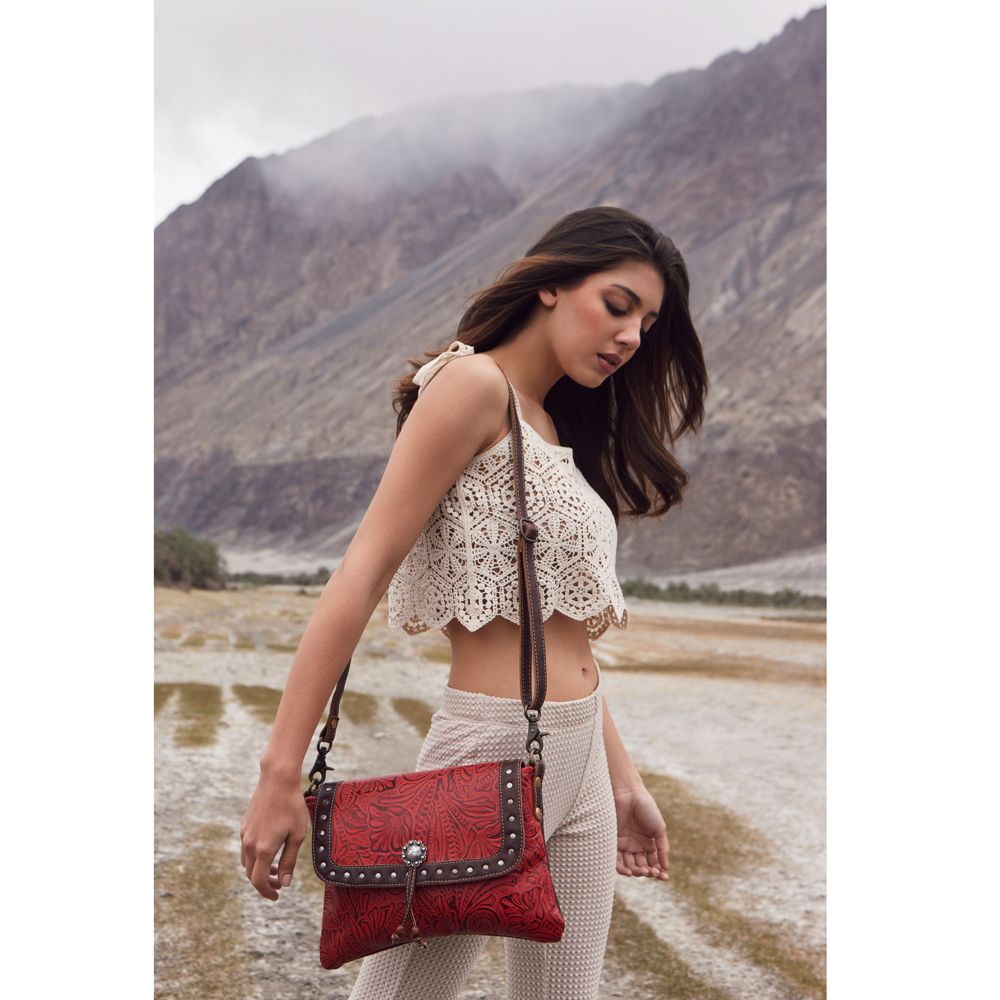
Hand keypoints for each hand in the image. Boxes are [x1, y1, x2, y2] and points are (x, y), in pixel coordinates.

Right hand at [240, 771, 308, 899]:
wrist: (277, 780)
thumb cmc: (292, 806)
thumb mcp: (297, 835)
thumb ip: (290, 861)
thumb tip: (285, 883)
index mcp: (264, 849)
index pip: (259, 881)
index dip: (267, 892)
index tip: (277, 896)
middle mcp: (250, 844)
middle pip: (251, 874)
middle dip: (265, 882)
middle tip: (281, 883)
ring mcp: (245, 834)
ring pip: (247, 862)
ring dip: (259, 869)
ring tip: (277, 867)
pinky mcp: (244, 825)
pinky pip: (246, 848)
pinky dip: (255, 856)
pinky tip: (270, 848)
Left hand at [613, 784, 669, 880]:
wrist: (629, 794)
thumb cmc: (646, 808)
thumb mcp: (659, 829)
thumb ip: (663, 848)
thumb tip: (666, 868)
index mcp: (648, 843)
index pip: (653, 863)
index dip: (658, 872)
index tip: (664, 877)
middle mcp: (636, 846)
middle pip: (642, 866)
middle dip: (647, 872)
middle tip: (651, 872)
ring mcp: (624, 845)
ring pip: (629, 865)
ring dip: (636, 872)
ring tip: (642, 872)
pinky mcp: (613, 842)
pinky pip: (616, 859)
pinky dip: (622, 868)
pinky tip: (629, 872)